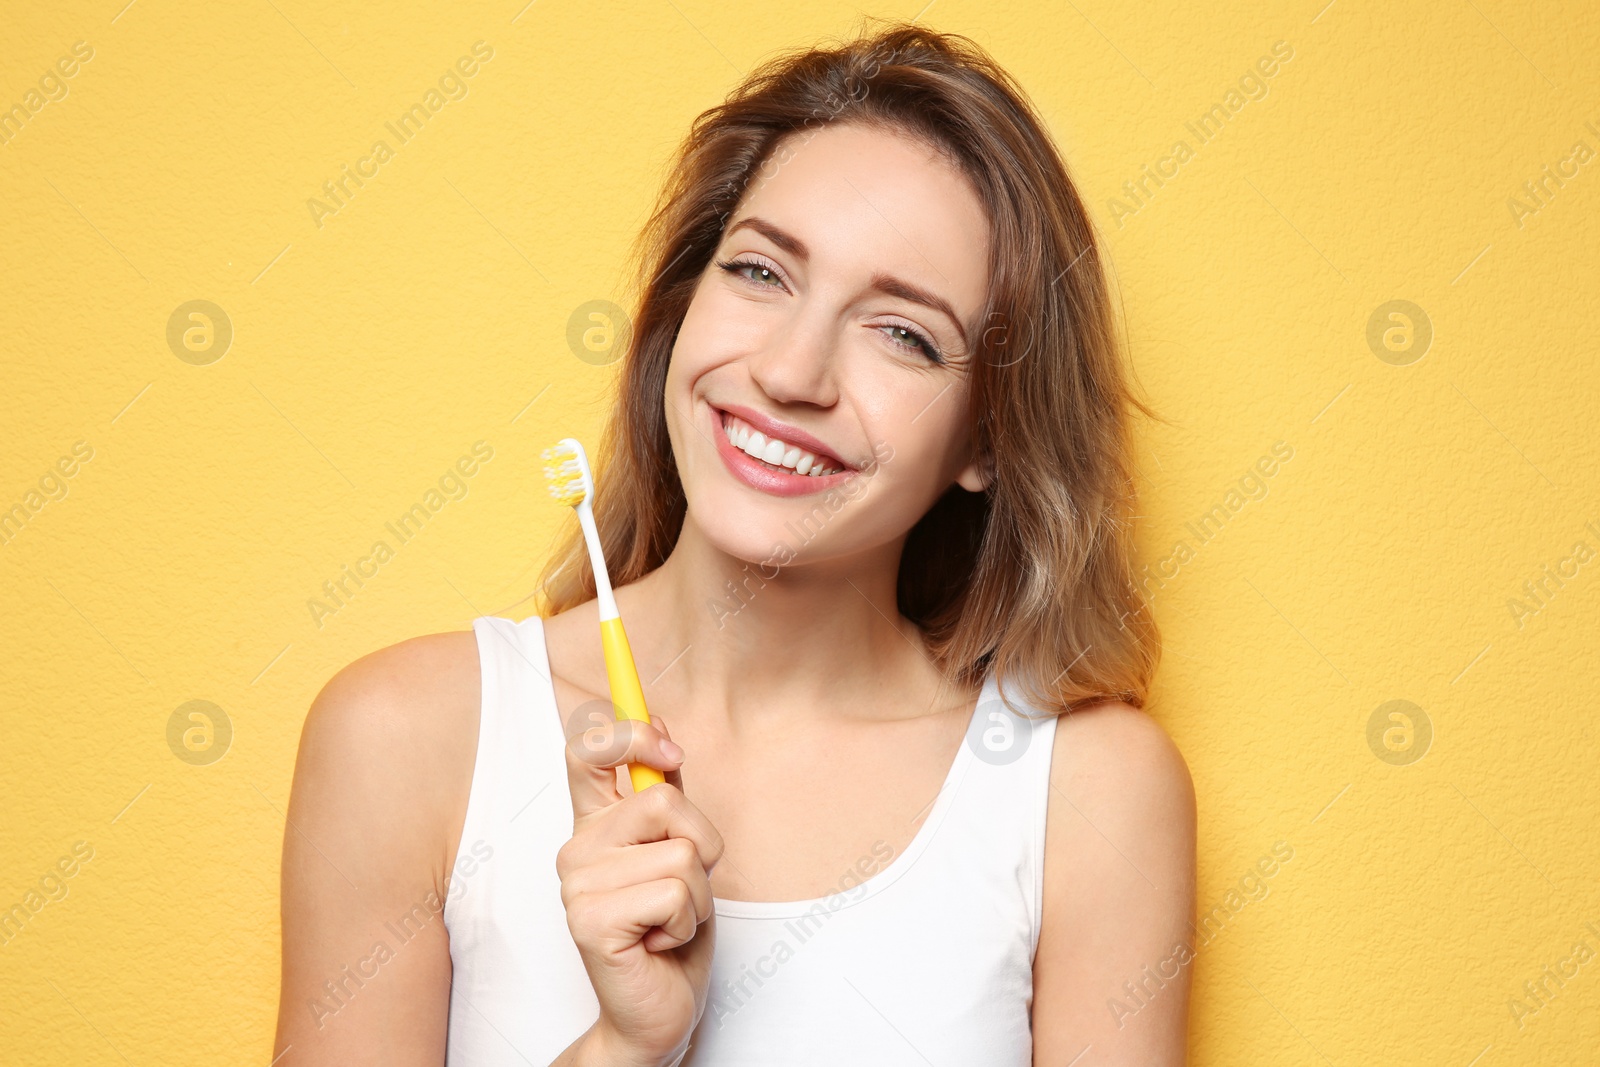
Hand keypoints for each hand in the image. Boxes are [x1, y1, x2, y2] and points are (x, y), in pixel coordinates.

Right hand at [557, 714, 721, 1066]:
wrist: (657, 1011)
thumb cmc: (669, 932)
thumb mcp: (678, 850)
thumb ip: (666, 791)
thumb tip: (660, 722)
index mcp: (594, 825)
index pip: (587, 750)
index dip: (630, 734)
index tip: (670, 752)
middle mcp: (577, 849)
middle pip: (661, 799)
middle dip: (700, 845)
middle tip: (683, 887)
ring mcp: (578, 885)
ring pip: (680, 853)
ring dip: (697, 895)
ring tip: (670, 921)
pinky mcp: (591, 921)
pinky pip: (674, 893)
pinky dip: (686, 922)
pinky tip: (659, 942)